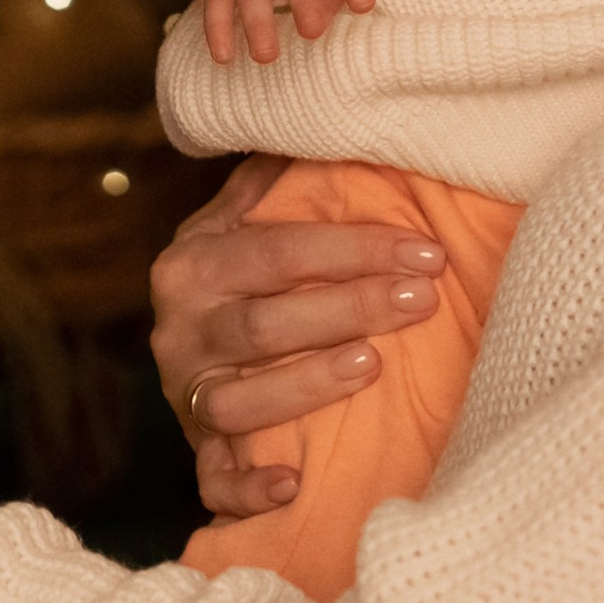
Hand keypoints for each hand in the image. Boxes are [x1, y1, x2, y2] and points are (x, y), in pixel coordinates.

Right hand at [149, 155, 444, 517]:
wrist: (192, 341)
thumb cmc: (244, 270)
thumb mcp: (247, 215)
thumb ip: (278, 175)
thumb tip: (329, 115)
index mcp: (193, 263)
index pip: (278, 250)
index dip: (355, 248)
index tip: (425, 250)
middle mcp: (179, 331)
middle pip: (266, 322)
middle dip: (351, 308)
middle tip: (421, 298)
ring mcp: (185, 397)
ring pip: (241, 399)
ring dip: (309, 383)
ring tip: (374, 364)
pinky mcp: (197, 454)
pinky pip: (214, 481)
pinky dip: (250, 487)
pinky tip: (294, 480)